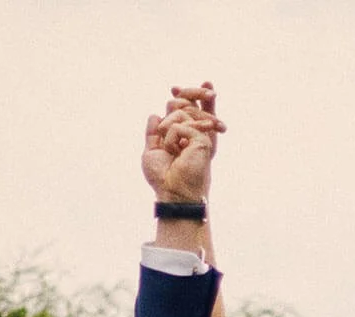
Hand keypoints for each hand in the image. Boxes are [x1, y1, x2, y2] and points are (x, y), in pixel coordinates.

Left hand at [142, 81, 223, 202]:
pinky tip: (176, 151)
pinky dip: (170, 138)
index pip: (184, 109)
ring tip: (170, 148)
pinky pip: (179, 125)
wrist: (172, 190)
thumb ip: (152, 133)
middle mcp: (194, 134)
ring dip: (167, 128)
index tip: (175, 88)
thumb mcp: (152, 151)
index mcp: (183, 136)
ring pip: (182, 112)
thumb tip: (155, 114)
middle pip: (191, 103)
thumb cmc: (162, 177)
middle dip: (192, 92)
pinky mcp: (202, 139)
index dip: (182, 95)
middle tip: (191, 92)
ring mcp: (200, 136)